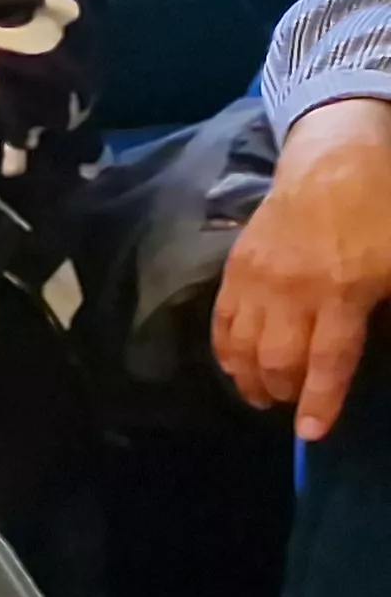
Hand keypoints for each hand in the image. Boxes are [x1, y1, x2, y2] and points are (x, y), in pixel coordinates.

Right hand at [218, 97, 390, 439]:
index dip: (320, 401)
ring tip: (261, 395)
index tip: (311, 434)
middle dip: (283, 393)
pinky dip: (225, 352)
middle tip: (291, 405)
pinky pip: (221, 321)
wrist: (335, 162)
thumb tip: (387, 349)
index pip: (328, 360)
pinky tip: (235, 367)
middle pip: (278, 360)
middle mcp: (294, 291)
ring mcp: (258, 280)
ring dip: (250, 379)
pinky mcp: (236, 269)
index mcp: (344, 291)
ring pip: (242, 347)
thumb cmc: (383, 215)